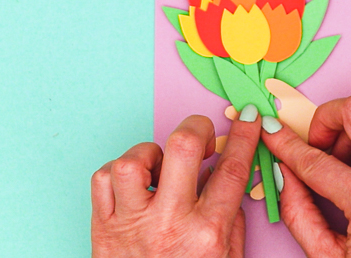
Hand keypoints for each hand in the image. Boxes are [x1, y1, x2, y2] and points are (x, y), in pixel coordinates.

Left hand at [91, 105, 260, 256]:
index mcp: (206, 232)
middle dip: (196, 128)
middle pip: (182, 148)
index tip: (247, 117)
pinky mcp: (103, 228)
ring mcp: (132, 224)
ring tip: (160, 167)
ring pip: (133, 161)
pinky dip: (119, 173)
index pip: (232, 169)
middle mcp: (169, 222)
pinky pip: (102, 179)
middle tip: (200, 136)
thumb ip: (230, 216)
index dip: (243, 136)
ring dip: (151, 153)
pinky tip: (135, 185)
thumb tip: (224, 176)